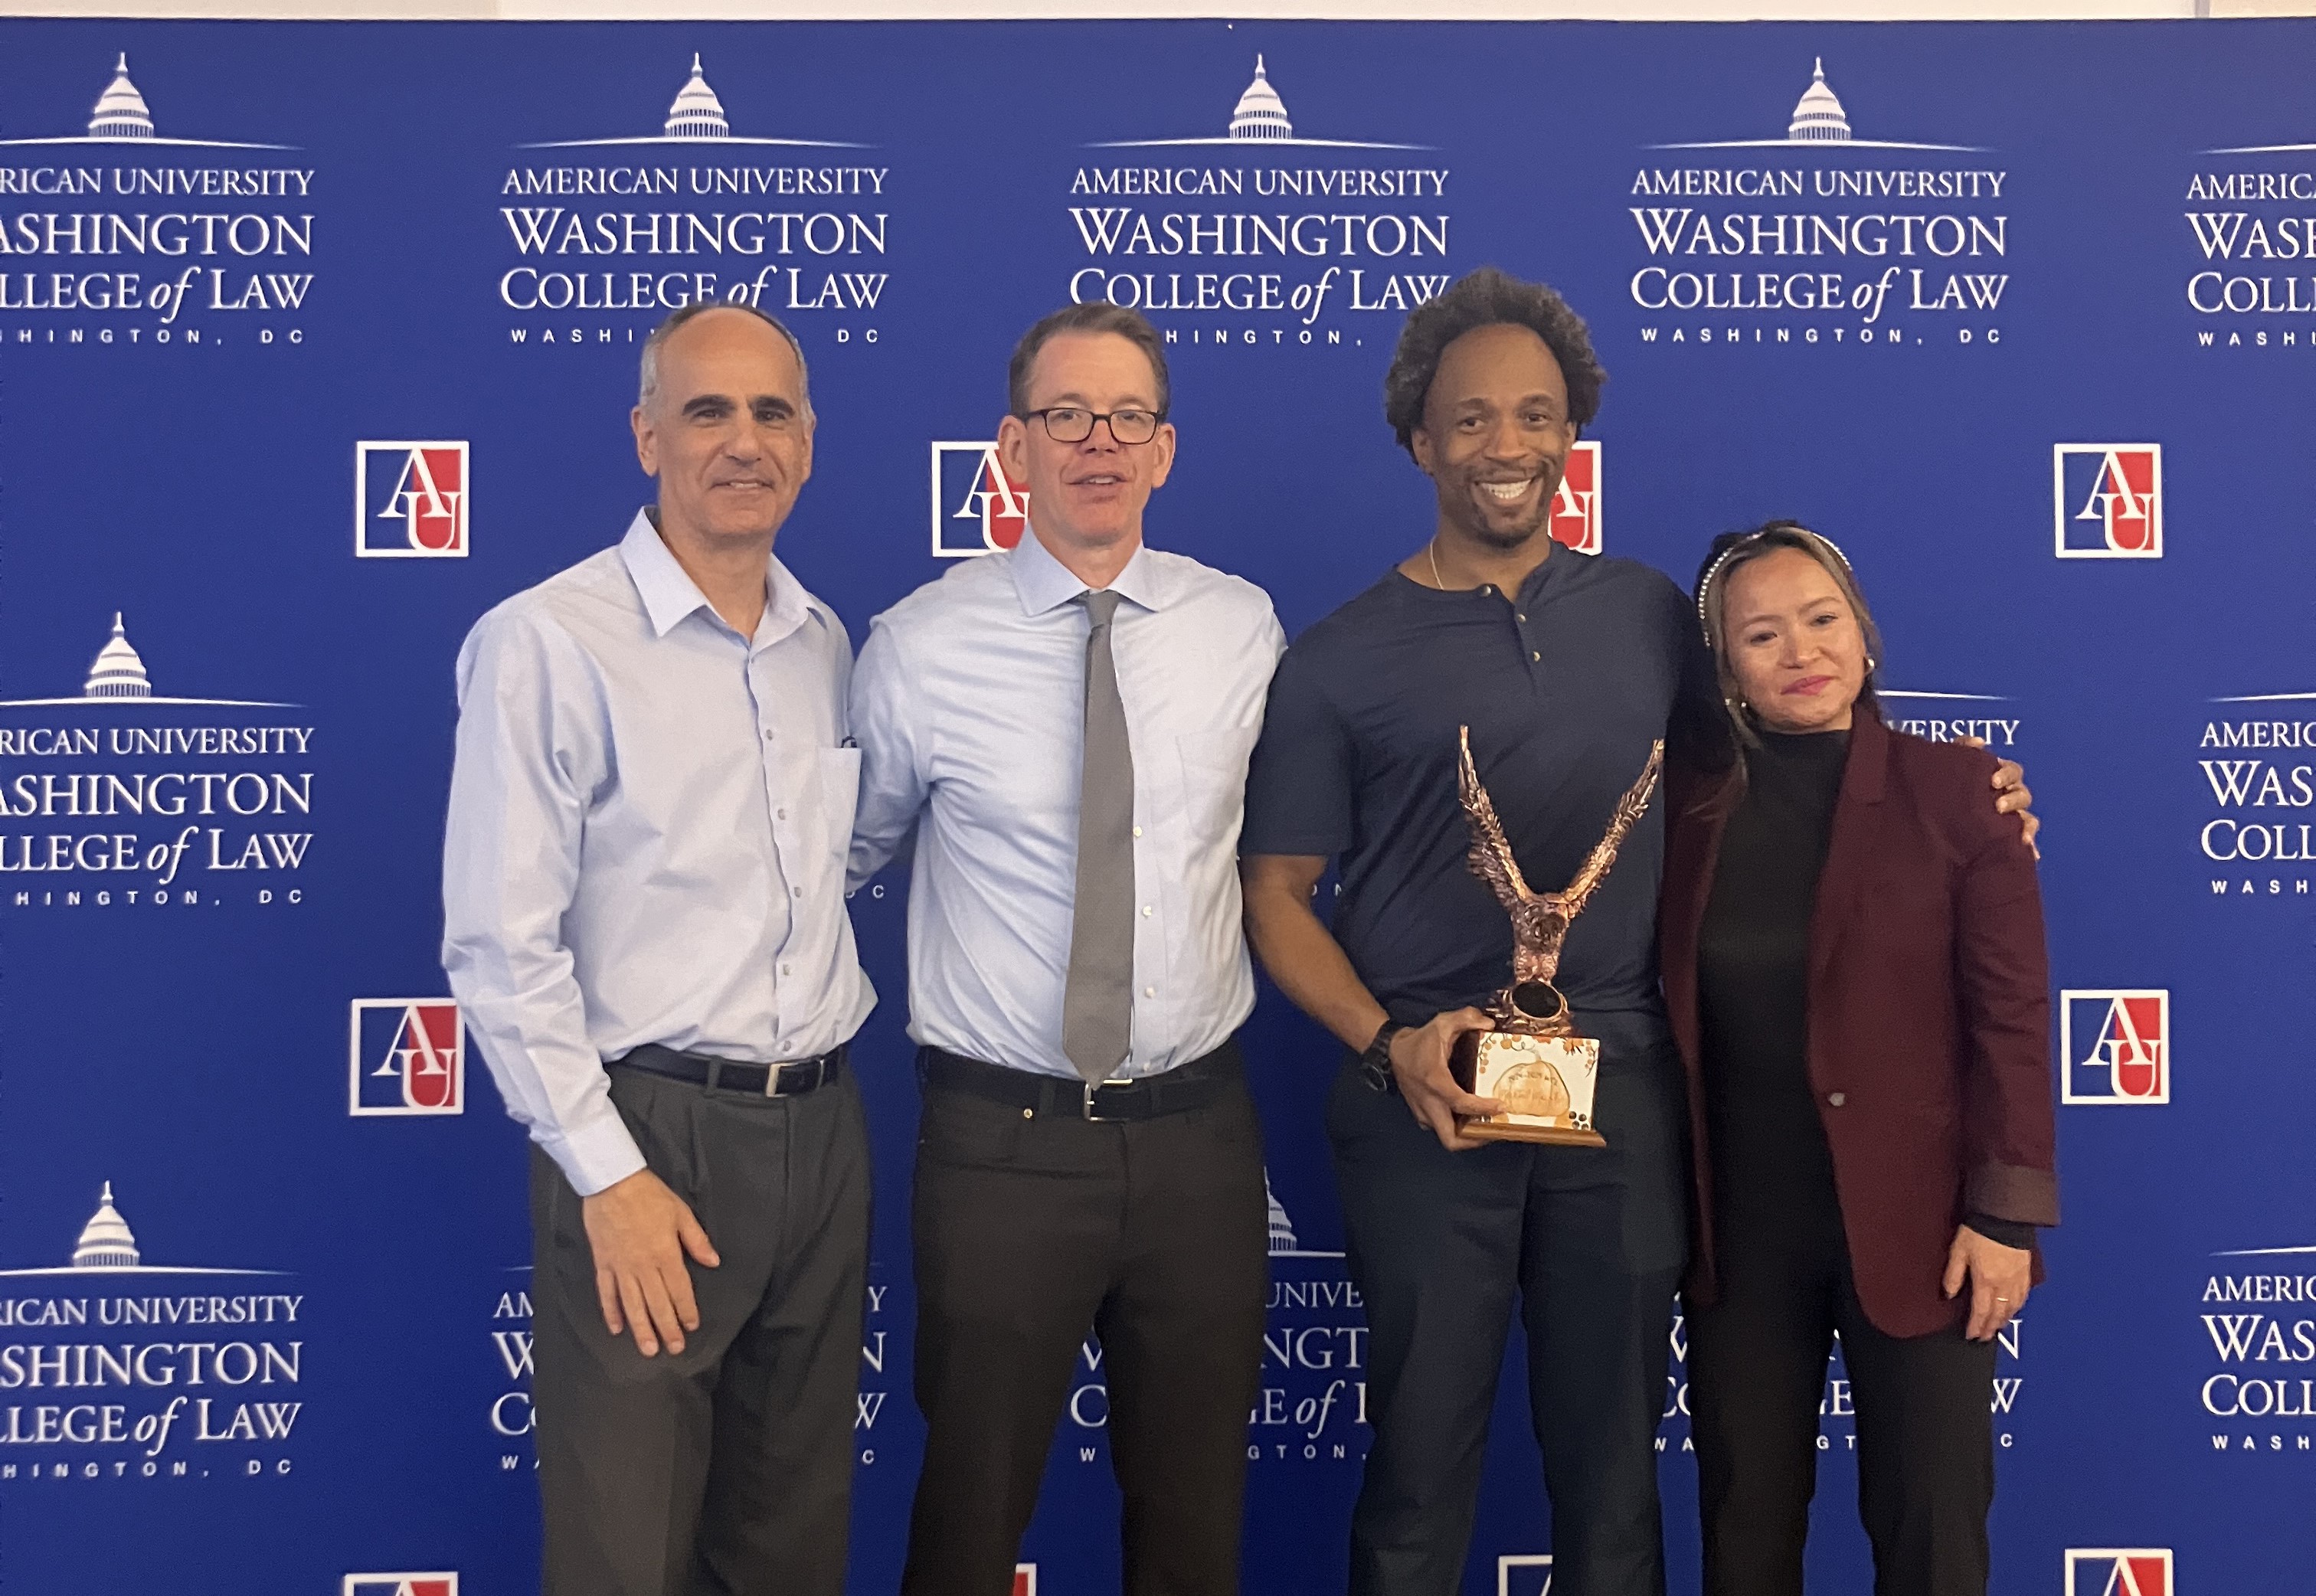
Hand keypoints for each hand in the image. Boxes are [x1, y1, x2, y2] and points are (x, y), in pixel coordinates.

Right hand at [580, 1168, 719, 1356]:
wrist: (612, 1183)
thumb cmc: (650, 1195)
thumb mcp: (681, 1213)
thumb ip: (697, 1240)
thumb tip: (713, 1262)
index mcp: (666, 1254)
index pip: (679, 1290)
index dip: (686, 1310)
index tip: (691, 1327)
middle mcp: (643, 1266)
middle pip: (657, 1303)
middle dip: (666, 1328)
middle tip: (674, 1349)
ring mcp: (621, 1267)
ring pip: (632, 1305)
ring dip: (641, 1329)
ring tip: (649, 1350)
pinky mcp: (603, 1264)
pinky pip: (607, 1293)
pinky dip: (611, 1312)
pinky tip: (617, 1328)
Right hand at [1388, 1009, 1503, 1151]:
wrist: (1393, 1052)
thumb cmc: (1420, 1041)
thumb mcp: (1442, 1023)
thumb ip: (1466, 1017)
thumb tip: (1489, 1024)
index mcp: (1435, 1081)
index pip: (1461, 1104)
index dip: (1483, 1109)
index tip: (1501, 1107)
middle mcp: (1428, 1103)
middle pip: (1451, 1139)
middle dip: (1476, 1140)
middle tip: (1496, 1129)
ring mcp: (1423, 1112)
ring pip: (1447, 1138)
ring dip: (1468, 1136)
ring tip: (1489, 1124)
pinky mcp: (1421, 1116)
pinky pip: (1442, 1129)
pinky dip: (1458, 1128)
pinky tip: (1471, 1117)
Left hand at [1942, 1223, 2030, 1340]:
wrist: (2005, 1217)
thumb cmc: (1978, 1232)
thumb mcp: (1958, 1251)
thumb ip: (1953, 1275)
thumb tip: (1949, 1295)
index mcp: (1985, 1281)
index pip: (1980, 1312)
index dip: (1976, 1326)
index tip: (1971, 1336)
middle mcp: (2003, 1285)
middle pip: (1997, 1313)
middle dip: (1990, 1328)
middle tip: (1984, 1338)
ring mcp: (2017, 1280)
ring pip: (2012, 1307)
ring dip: (2004, 1320)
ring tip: (1997, 1327)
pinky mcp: (2026, 1272)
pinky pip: (2023, 1296)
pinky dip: (2017, 1307)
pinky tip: (2013, 1309)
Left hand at [1957, 737, 2038, 857]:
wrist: (1932, 824)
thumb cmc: (1945, 790)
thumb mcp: (1949, 768)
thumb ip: (1961, 749)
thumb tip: (1978, 741)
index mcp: (1997, 778)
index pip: (2012, 771)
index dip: (2006, 774)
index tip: (1993, 781)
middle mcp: (2007, 797)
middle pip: (2022, 795)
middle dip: (2014, 799)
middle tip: (1998, 806)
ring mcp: (2009, 819)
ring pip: (2027, 818)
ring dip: (2025, 823)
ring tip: (2018, 833)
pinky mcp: (2008, 838)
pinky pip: (2024, 841)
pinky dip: (2030, 844)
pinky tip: (2030, 851)